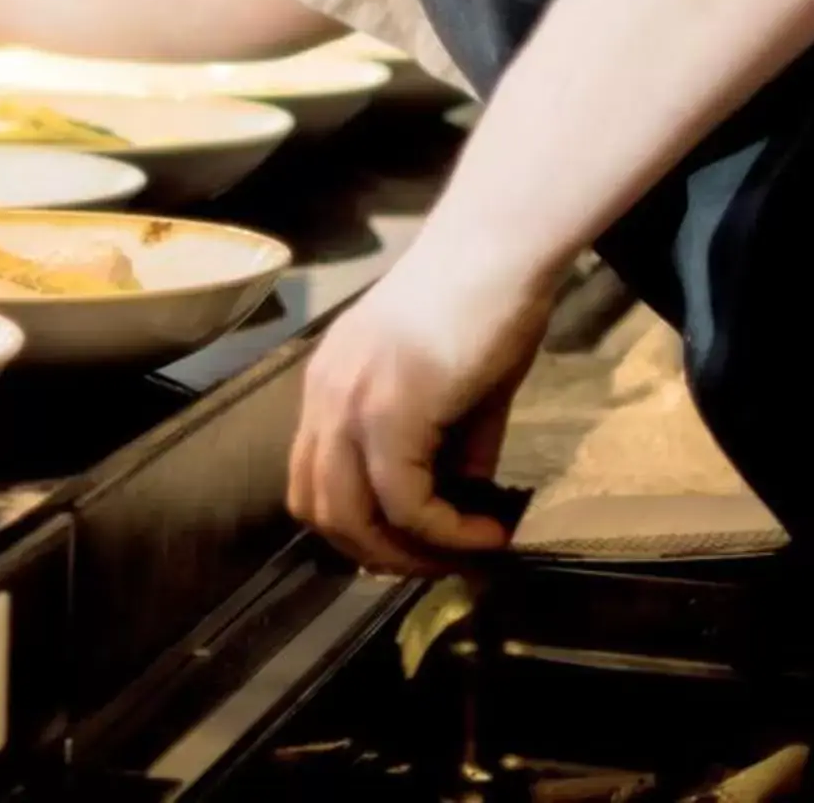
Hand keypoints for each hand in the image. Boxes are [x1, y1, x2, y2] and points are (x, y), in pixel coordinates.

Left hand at [288, 235, 550, 575]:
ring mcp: (350, 402)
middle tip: (444, 564)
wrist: (501, 249)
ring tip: (468, 554)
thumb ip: (452, 450)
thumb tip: (463, 505)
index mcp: (329, 386)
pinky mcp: (389, 411)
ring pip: (353, 517)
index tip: (421, 545)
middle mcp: (324, 396)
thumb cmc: (487, 303)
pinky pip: (405, 501)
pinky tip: (489, 533)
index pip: (312, 482)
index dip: (360, 528)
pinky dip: (446, 533)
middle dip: (381, 554)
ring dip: (411, 554)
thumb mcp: (461, 393)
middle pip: (319, 510)